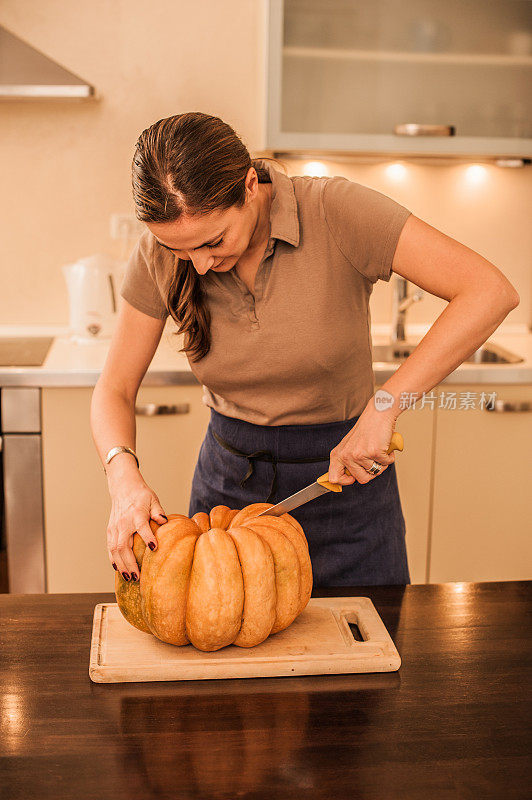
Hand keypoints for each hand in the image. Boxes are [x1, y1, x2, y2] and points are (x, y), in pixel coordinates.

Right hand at [106, 464, 167, 581]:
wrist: (123, 488)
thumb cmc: (141, 495)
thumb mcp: (153, 499)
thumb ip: (158, 511)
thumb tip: (164, 521)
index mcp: (136, 514)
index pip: (142, 527)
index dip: (148, 538)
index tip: (154, 548)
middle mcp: (124, 523)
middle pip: (124, 545)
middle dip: (130, 562)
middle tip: (137, 577)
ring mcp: (115, 528)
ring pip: (115, 549)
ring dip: (121, 565)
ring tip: (128, 578)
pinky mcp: (110, 530)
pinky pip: (110, 547)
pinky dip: (114, 559)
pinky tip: (119, 569)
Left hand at [328, 398, 397, 485]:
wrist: (378, 414)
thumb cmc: (366, 429)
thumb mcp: (349, 445)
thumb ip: (347, 460)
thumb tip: (349, 478)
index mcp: (338, 454)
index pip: (334, 478)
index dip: (345, 481)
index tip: (353, 479)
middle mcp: (347, 455)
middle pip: (361, 479)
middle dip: (371, 472)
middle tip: (373, 460)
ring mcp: (360, 454)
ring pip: (375, 472)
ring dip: (381, 463)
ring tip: (378, 450)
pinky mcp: (374, 452)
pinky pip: (386, 464)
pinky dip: (389, 457)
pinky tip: (385, 446)